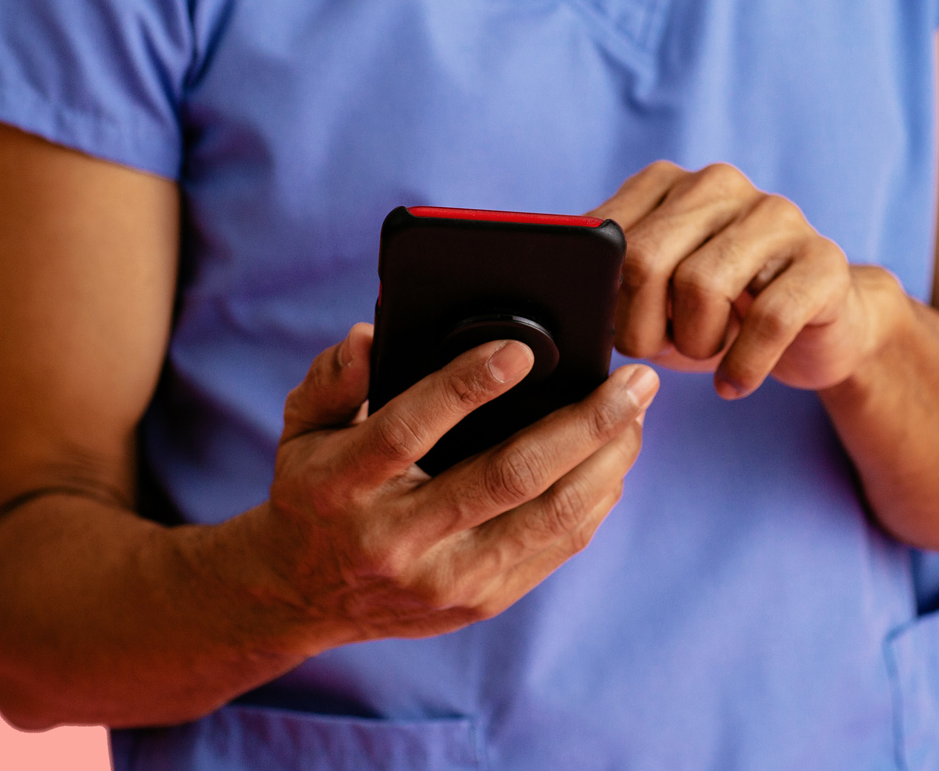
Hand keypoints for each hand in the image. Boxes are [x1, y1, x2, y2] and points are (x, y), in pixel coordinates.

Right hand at [238, 324, 657, 648]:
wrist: (304, 598)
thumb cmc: (315, 491)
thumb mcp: (301, 427)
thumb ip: (332, 377)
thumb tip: (373, 336)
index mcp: (343, 485)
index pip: (409, 430)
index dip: (465, 387)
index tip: (520, 350)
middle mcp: (397, 538)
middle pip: (507, 477)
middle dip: (582, 423)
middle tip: (632, 380)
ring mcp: (445, 579)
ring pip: (548, 518)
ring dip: (606, 462)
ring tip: (636, 414)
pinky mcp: (481, 602)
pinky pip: (555, 548)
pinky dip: (593, 500)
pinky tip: (613, 461)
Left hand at [590, 161, 908, 398]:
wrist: (820, 328)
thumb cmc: (719, 315)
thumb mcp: (653, 299)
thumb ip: (607, 286)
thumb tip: (560, 303)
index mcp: (667, 183)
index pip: (607, 240)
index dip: (607, 302)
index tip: (619, 334)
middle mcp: (720, 185)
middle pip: (646, 259)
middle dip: (642, 327)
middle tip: (662, 351)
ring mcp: (776, 216)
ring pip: (703, 286)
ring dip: (695, 344)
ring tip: (707, 354)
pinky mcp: (823, 260)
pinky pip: (769, 319)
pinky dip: (743, 366)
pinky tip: (734, 383)